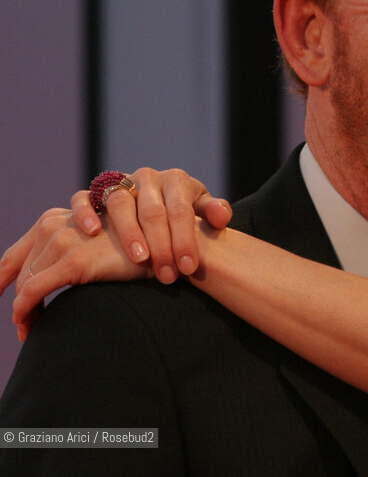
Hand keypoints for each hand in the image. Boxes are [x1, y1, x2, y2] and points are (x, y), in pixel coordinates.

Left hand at [1, 209, 153, 339]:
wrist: (170, 244)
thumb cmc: (143, 247)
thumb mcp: (101, 245)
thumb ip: (77, 250)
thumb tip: (59, 278)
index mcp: (58, 218)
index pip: (17, 252)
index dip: (1, 276)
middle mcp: (54, 224)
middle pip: (20, 270)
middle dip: (18, 301)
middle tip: (24, 326)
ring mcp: (63, 240)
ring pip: (25, 283)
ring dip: (24, 311)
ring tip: (30, 331)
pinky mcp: (73, 260)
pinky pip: (33, 291)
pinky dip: (25, 311)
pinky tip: (28, 326)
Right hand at [71, 167, 231, 282]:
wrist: (158, 199)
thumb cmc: (184, 211)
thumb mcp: (203, 209)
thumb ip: (214, 211)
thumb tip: (221, 217)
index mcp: (176, 180)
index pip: (181, 210)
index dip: (185, 239)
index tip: (189, 268)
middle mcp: (147, 178)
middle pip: (152, 211)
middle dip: (161, 246)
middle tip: (167, 275)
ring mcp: (120, 182)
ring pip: (120, 203)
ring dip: (128, 232)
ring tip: (139, 260)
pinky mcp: (95, 191)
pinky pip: (83, 196)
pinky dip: (86, 211)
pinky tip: (92, 231)